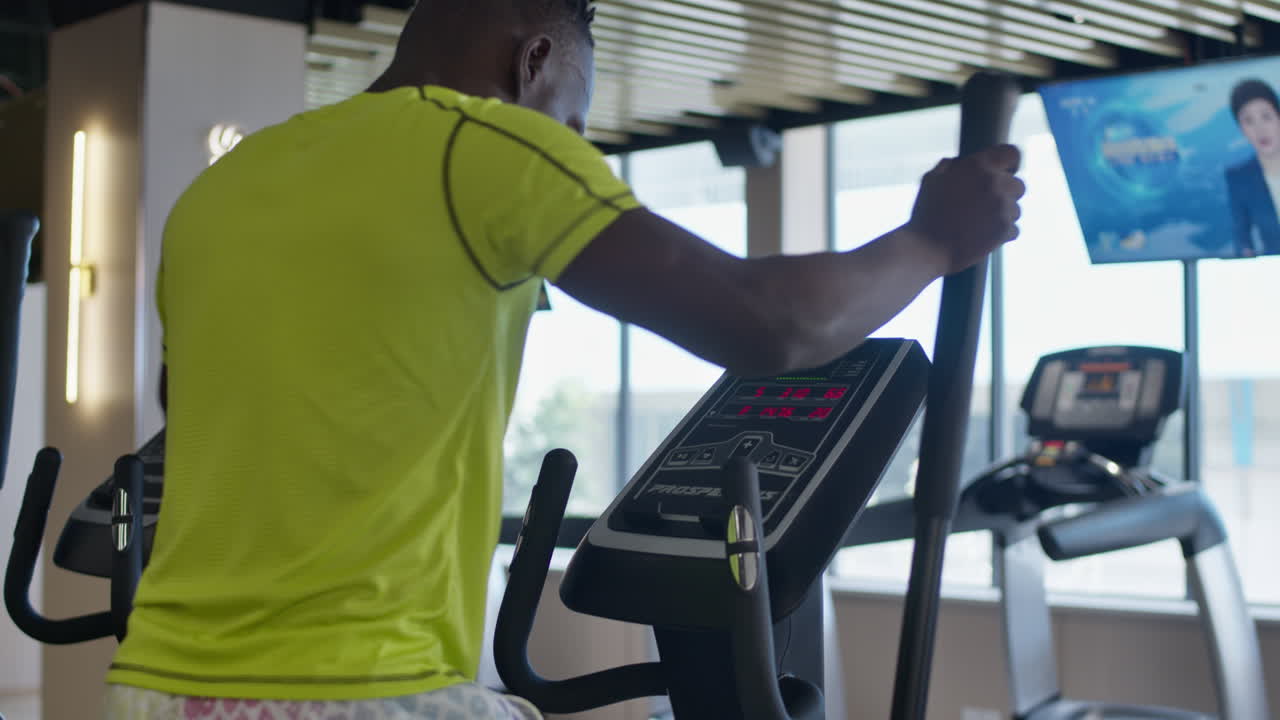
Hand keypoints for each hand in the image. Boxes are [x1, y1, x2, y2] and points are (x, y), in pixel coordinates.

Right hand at [904, 144, 1025, 275]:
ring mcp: (1002, 208)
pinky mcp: (1005, 230)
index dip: (1009, 163)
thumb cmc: (925, 214)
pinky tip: (982, 236)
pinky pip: (1013, 229)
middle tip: (986, 205)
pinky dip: (1001, 234)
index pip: (1011, 153)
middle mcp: (995, 183)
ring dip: (1002, 215)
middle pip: (1018, 185)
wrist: (925, 248)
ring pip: (1016, 209)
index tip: (1004, 172)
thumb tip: (961, 164)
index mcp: (978, 166)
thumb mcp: (931, 180)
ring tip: (979, 224)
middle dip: (1006, 194)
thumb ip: (951, 166)